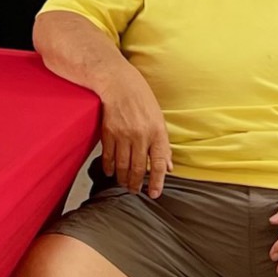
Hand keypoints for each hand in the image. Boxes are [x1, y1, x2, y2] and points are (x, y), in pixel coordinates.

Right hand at [100, 74, 170, 198]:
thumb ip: (163, 145)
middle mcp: (141, 136)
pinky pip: (109, 156)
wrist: (118, 83)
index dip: (157, 182)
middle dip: (136, 183)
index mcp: (157, 132)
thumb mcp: (159, 119)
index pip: (158, 164)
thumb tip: (168, 166)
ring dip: (123, 178)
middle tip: (135, 191)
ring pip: (123, 165)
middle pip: (138, 168)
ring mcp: (123, 135)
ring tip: (124, 185)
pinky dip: (110, 167)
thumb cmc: (141, 98)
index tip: (154, 194)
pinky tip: (111, 172)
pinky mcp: (109, 133)